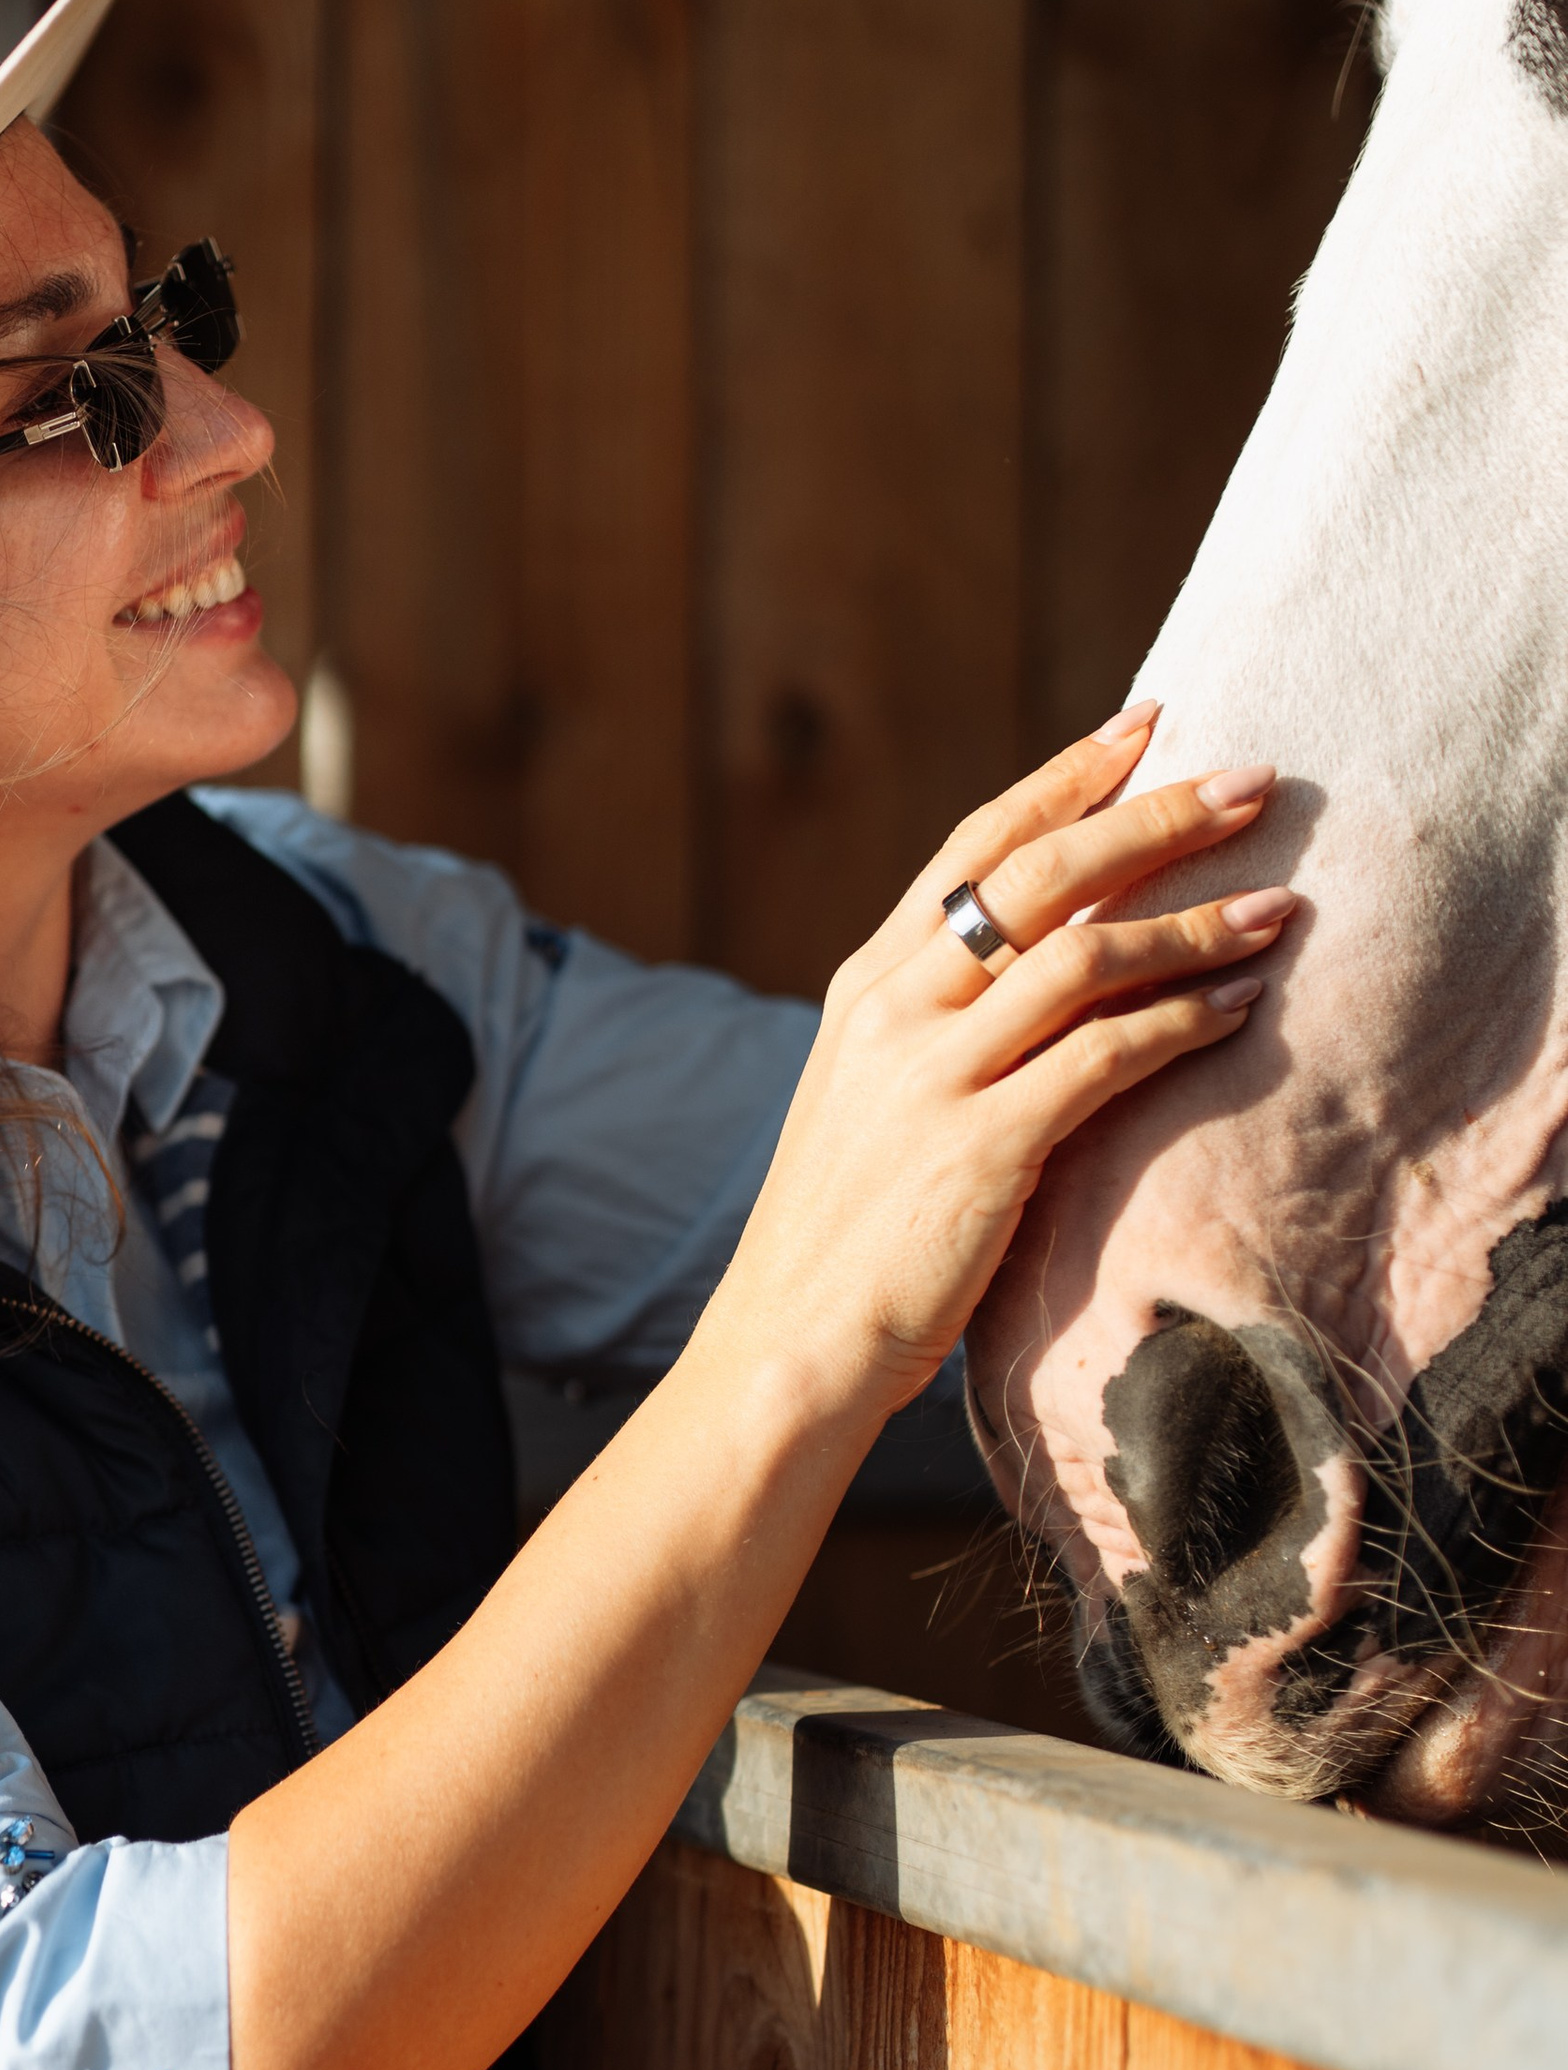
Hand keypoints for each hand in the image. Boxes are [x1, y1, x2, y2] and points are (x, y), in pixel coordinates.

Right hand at [714, 706, 1288, 1424]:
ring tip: (1279, 904)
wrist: (790, 1343)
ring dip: (1195, 922)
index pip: (976, 846)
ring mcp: (934, 1076)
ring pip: (1085, 955)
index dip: (1067, 778)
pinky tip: (1241, 1005)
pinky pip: (1105, 1057)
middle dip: (1155, 816)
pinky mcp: (982, 1147)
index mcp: (867, 986)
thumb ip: (940, 1029)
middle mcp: (894, 1010)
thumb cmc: (848, 1236)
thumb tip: (1044, 972)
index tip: (1147, 726)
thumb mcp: (873, 1101)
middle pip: (1041, 874)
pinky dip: (1182, 1020)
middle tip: (1250, 780)